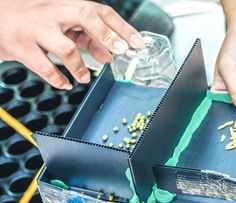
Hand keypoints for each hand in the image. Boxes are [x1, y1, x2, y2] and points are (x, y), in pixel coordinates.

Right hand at [0, 0, 143, 89]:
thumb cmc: (31, 20)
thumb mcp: (62, 24)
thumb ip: (87, 37)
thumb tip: (111, 55)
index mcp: (64, 5)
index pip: (99, 11)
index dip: (121, 27)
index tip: (137, 43)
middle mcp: (51, 12)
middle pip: (84, 15)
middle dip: (106, 35)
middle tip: (119, 52)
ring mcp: (35, 29)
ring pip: (65, 47)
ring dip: (80, 66)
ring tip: (85, 77)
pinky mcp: (20, 47)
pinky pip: (44, 67)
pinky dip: (58, 79)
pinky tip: (66, 83)